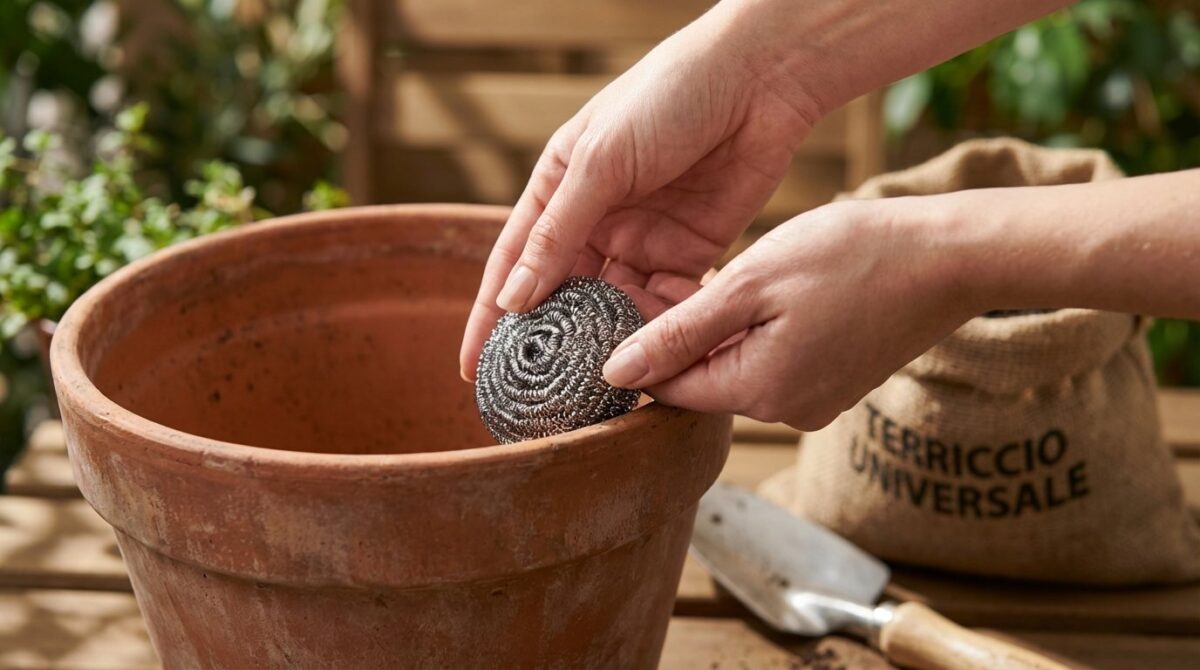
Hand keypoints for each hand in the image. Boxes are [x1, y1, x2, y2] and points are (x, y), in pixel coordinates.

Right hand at [458, 4, 820, 379]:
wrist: (760, 78)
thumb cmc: (668, 96)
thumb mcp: (600, 161)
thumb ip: (558, 233)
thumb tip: (513, 298)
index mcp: (560, 188)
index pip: (514, 262)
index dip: (490, 316)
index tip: (470, 369)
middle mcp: (598, 220)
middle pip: (565, 295)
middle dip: (552, 343)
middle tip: (537, 395)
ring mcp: (644, 240)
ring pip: (615, 308)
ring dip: (608, 343)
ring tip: (595, 386)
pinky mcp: (692, 253)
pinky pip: (667, 303)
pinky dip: (659, 329)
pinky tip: (653, 357)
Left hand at [600, 200, 976, 430]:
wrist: (950, 257)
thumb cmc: (851, 255)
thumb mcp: (750, 284)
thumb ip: (680, 333)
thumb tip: (615, 374)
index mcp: (759, 392)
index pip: (668, 390)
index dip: (639, 350)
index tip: (622, 304)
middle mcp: (786, 411)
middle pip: (703, 383)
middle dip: (683, 337)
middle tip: (673, 274)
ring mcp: (816, 401)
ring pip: (739, 371)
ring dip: (722, 332)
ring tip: (728, 277)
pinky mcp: (836, 383)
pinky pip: (776, 365)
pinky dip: (760, 334)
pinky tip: (771, 292)